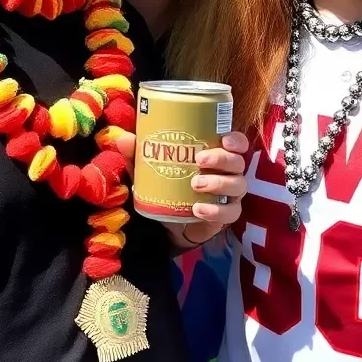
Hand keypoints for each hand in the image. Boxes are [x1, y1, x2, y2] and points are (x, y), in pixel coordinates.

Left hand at [112, 130, 248, 249]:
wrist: (168, 222)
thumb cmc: (167, 185)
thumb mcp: (150, 169)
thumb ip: (138, 154)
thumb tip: (122, 138)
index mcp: (216, 155)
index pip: (237, 143)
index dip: (235, 139)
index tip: (223, 138)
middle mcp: (229, 173)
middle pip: (238, 162)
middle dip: (222, 158)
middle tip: (200, 160)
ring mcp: (230, 196)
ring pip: (238, 185)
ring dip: (218, 183)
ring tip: (196, 184)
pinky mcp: (226, 216)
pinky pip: (229, 213)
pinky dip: (215, 211)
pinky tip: (199, 209)